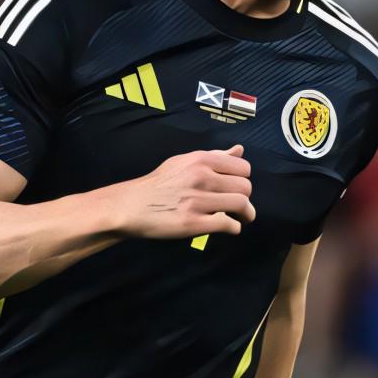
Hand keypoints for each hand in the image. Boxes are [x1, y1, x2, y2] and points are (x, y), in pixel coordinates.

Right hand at [112, 145, 254, 239]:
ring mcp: (197, 201)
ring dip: (246, 215)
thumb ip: (214, 156)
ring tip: (239, 218)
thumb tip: (240, 149)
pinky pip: (228, 225)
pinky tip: (227, 228)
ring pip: (241, 205)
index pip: (243, 168)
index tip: (236, 188)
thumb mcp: (184, 162)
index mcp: (200, 160)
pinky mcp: (192, 223)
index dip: (243, 180)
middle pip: (245, 187)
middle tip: (238, 207)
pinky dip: (233, 228)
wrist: (132, 205)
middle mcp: (201, 177)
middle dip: (246, 199)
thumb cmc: (159, 183)